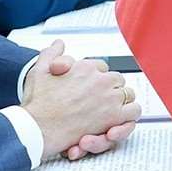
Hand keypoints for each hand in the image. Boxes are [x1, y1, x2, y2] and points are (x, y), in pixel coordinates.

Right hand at [21, 45, 141, 158]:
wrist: (37, 127)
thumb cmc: (38, 103)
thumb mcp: (39, 70)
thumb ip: (51, 54)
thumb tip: (59, 43)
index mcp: (86, 68)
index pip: (101, 68)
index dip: (96, 78)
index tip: (90, 87)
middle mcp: (100, 80)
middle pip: (116, 80)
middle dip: (110, 88)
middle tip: (101, 100)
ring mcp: (109, 98)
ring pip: (128, 94)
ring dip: (122, 101)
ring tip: (112, 109)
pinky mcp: (113, 117)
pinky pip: (134, 111)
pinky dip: (129, 115)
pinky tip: (120, 118)